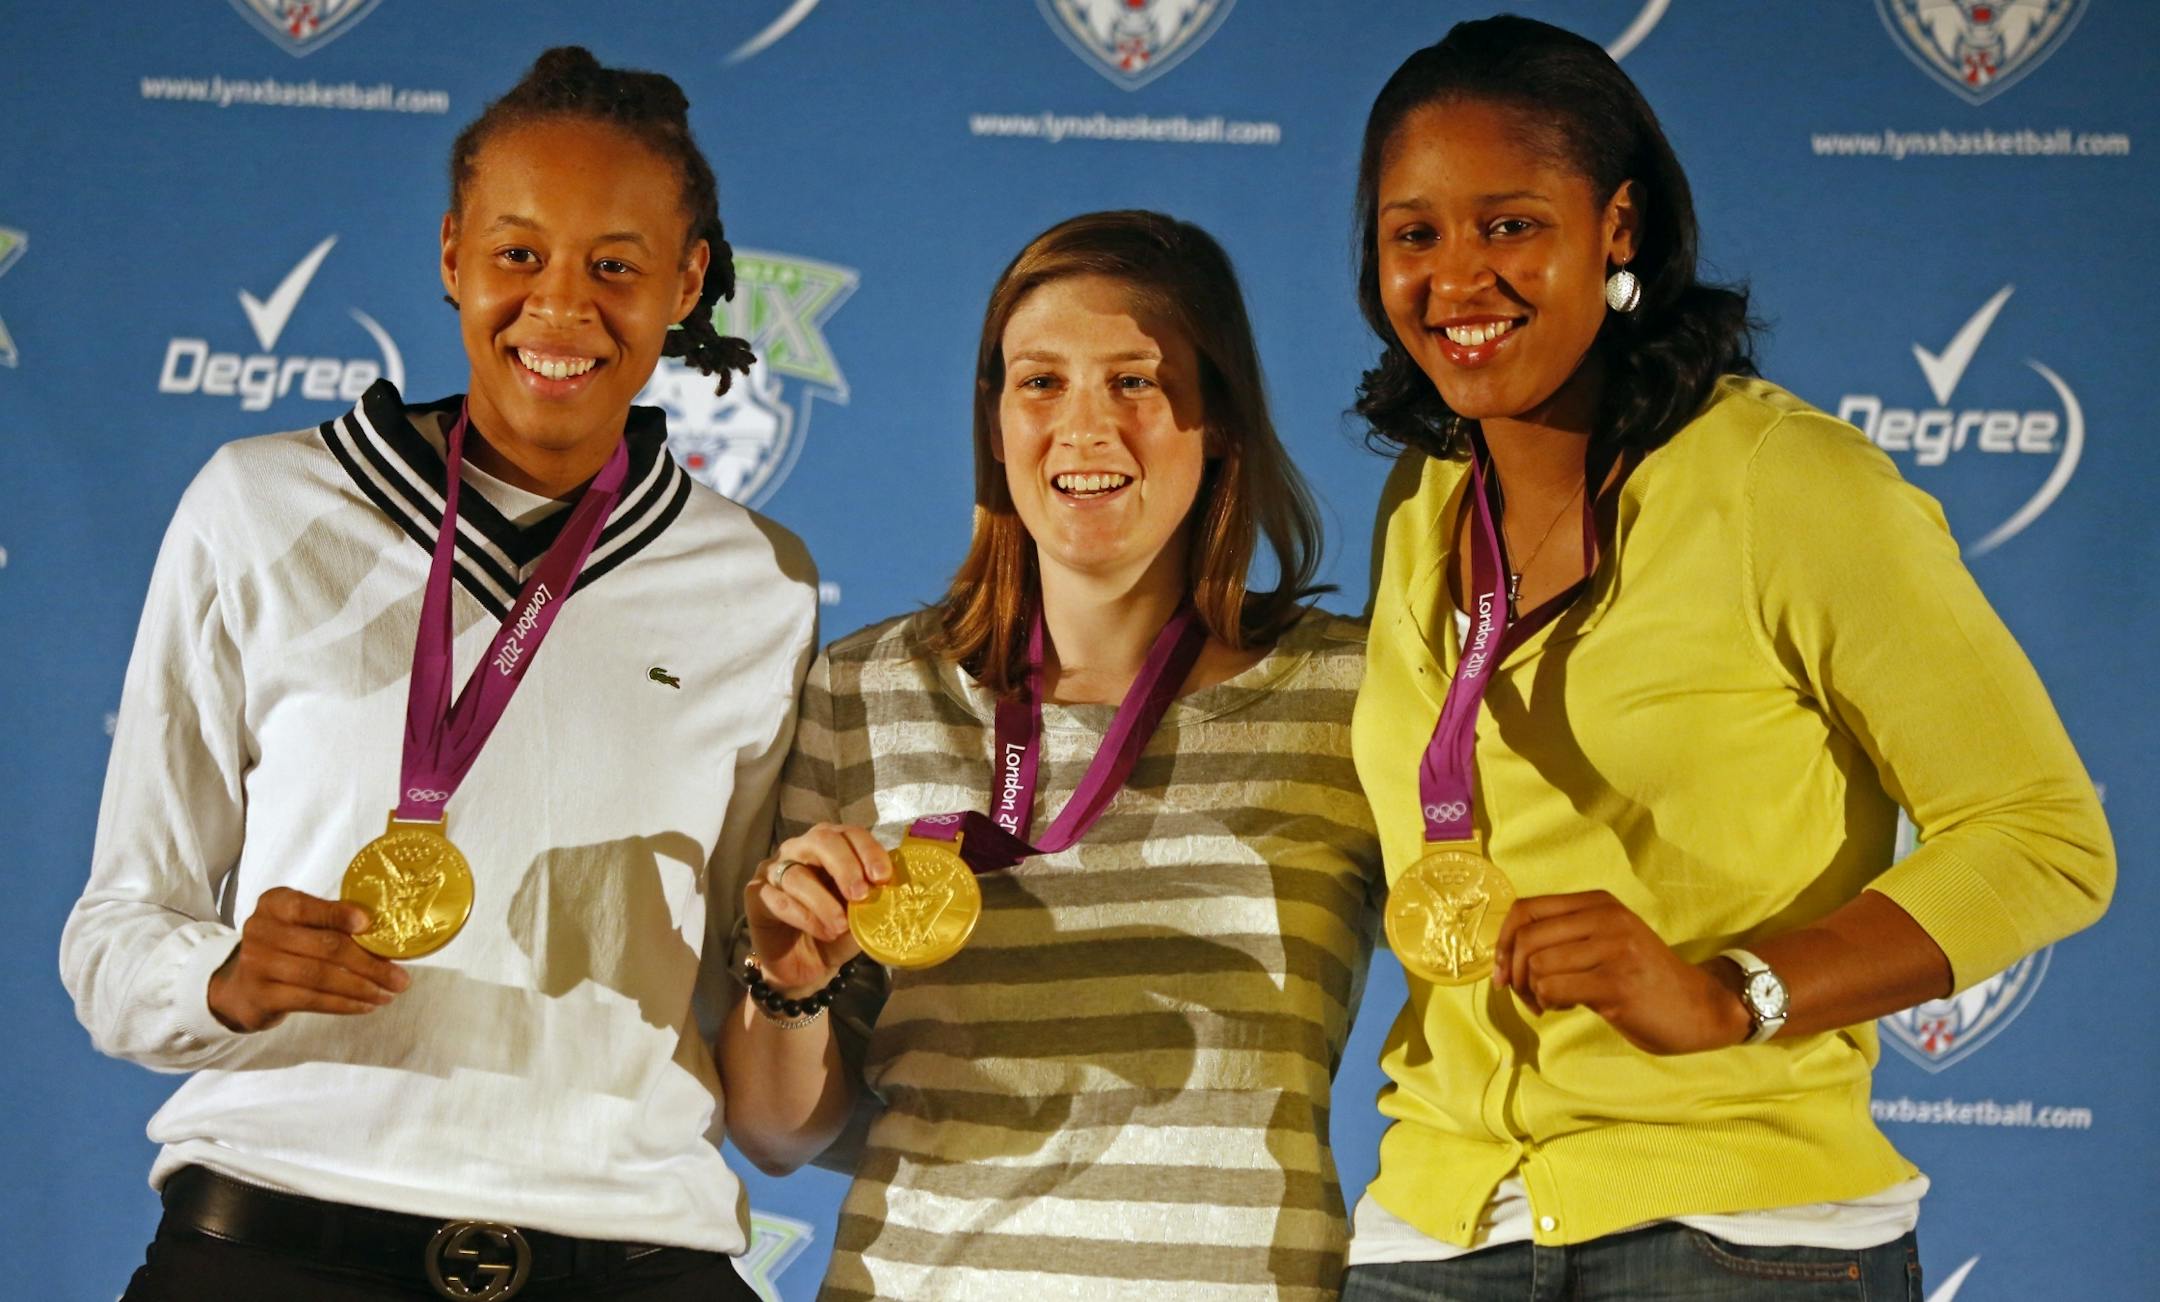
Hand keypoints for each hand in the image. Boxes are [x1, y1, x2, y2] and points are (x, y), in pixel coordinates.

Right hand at [206, 887, 410, 1031]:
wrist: (241, 986)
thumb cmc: (286, 946)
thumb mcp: (302, 923)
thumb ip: (333, 921)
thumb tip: (385, 932)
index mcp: (275, 903)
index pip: (307, 906)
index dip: (339, 915)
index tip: (369, 924)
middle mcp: (261, 930)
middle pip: (324, 946)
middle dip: (369, 963)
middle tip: (400, 978)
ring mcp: (257, 964)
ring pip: (320, 976)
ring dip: (361, 987)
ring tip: (389, 994)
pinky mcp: (262, 996)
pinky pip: (311, 1000)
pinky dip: (344, 1004)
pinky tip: (367, 1005)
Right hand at [745, 824, 889, 995]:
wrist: (806, 968)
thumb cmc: (836, 934)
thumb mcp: (862, 917)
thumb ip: (873, 901)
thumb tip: (890, 891)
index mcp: (831, 848)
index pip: (849, 834)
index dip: (868, 851)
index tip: (882, 877)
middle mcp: (800, 850)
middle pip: (821, 840)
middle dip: (844, 866)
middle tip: (860, 895)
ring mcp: (774, 870)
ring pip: (797, 874)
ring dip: (823, 902)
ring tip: (841, 927)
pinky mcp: (755, 895)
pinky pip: (777, 899)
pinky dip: (804, 916)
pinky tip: (822, 932)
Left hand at [1492, 890, 1748, 1054]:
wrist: (1699, 1006)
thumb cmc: (1642, 977)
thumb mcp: (1606, 941)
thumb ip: (1564, 936)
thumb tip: (1503, 954)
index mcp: (1597, 903)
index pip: (1525, 909)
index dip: (1502, 942)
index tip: (1501, 971)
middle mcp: (1605, 918)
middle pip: (1526, 938)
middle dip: (1512, 972)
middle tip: (1524, 995)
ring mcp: (1613, 949)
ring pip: (1536, 965)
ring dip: (1531, 991)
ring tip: (1549, 1002)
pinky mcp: (1617, 983)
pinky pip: (1554, 988)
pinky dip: (1547, 1002)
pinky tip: (1564, 1007)